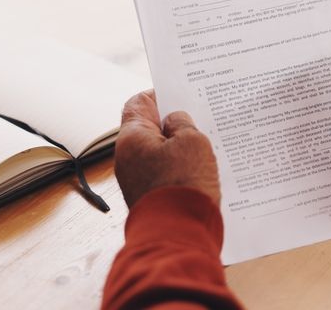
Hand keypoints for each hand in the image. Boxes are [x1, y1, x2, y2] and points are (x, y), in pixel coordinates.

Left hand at [115, 90, 221, 207]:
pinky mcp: (148, 197)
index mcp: (132, 137)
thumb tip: (174, 122)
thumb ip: (183, 124)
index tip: (179, 95)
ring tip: (203, 149)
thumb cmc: (183, 185)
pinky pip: (162, 174)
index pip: (138, 103)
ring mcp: (136, 179)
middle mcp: (127, 157)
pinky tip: (198, 172)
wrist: (179, 234)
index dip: (159, 95)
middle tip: (198, 122)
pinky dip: (177, 170)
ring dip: (178, 149)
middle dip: (173, 124)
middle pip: (148, 128)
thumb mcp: (193, 141)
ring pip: (157, 153)